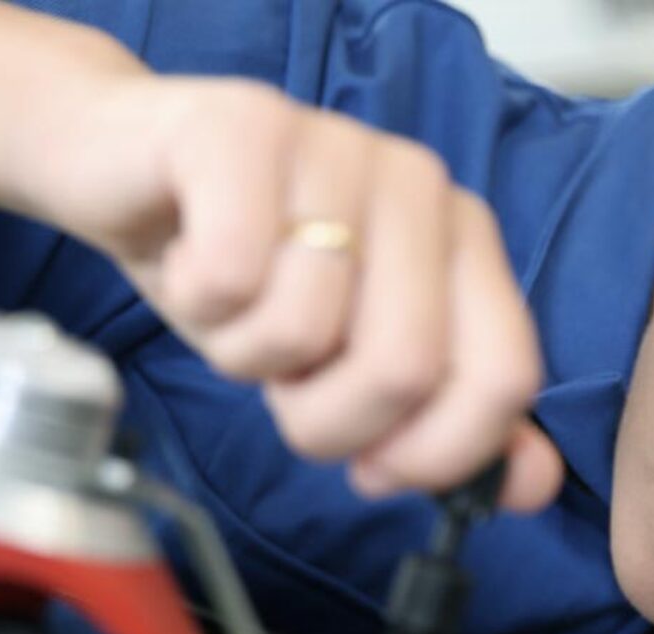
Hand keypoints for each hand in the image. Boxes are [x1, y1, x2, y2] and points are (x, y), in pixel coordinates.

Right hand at [28, 74, 560, 510]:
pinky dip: (195, 299)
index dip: (435, 453)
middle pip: (405, 369)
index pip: (503, 377)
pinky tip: (190, 259)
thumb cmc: (244, 271)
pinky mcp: (245, 127)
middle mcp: (417, 185)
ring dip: (246, 352)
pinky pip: (231, 274)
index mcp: (462, 240)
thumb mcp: (346, 360)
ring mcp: (338, 146)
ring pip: (305, 328)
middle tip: (282, 378)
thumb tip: (529, 485)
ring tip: (234, 303)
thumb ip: (445, 422)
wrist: (123, 168)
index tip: (374, 467)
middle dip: (324, 418)